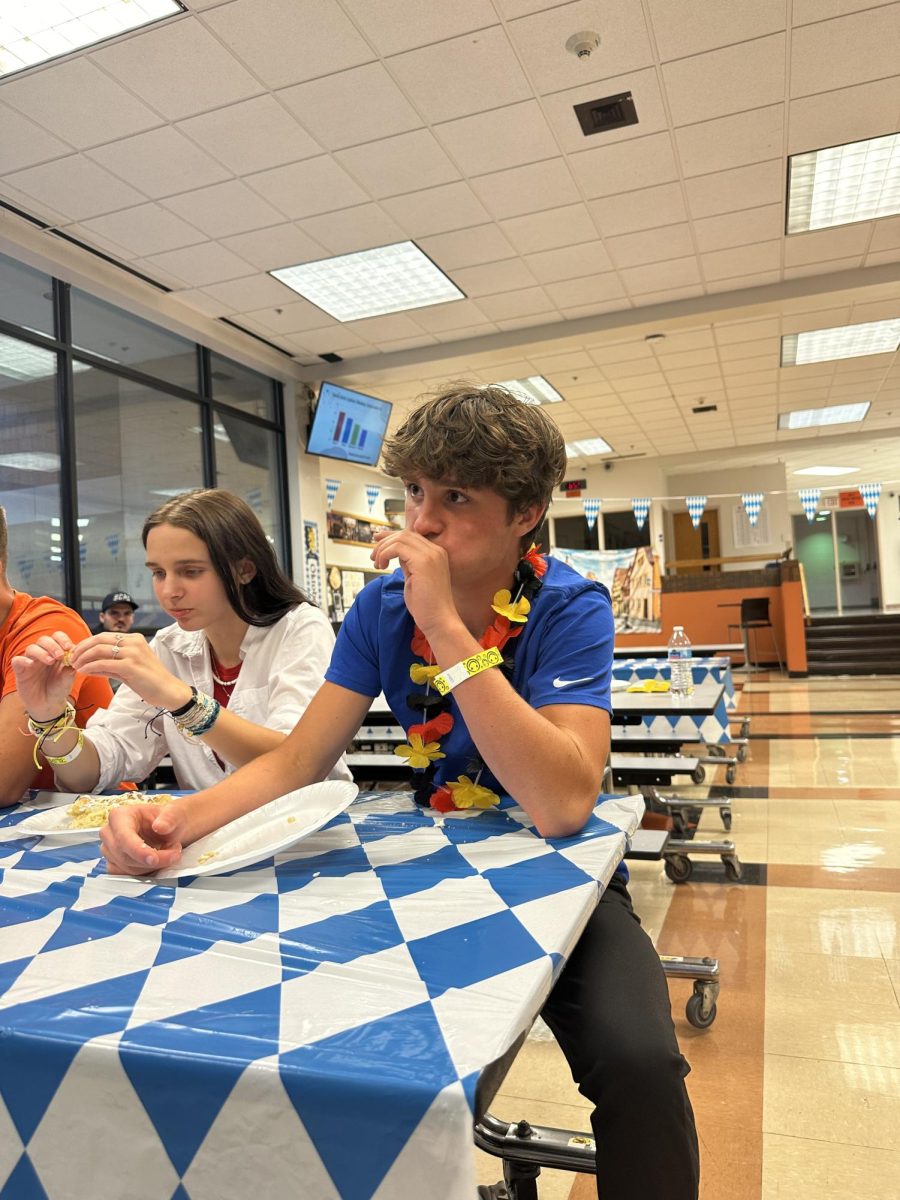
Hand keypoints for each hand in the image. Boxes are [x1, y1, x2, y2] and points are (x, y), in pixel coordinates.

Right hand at [10, 632, 76, 720]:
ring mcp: (30, 661)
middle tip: (60, 655)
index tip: (69, 647)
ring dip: (41, 652)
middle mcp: (42, 654)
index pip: (57, 637)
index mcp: (55, 652)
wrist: (48, 705)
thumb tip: (75, 659)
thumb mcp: (68, 680)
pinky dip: (23, 660)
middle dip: (53, 645)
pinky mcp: (20, 670)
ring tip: (50, 661)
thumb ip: (71, 669)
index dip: (63, 639)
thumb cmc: (59, 689)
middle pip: (44, 640)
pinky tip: (30, 664)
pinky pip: (17, 660)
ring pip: (31, 648)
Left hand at [69, 633, 190, 710]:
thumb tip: (88, 664)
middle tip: (72, 658)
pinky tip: (83, 671)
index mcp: (134, 639)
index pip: (104, 636)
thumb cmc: (150, 680)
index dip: (87, 643)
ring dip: (84, 657)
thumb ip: (109, 664)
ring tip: (76, 666)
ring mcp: (133, 653)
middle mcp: (134, 642)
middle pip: (100, 639)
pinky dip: (91, 667)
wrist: (168, 690)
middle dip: (82, 648)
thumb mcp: (128, 668)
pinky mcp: (131, 666)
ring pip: (100, 650)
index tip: (76, 652)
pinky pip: (105, 663)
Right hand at [100, 801, 188, 874]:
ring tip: (169, 854)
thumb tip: (160, 826)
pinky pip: (126, 875)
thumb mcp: (174, 813)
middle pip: (124, 856)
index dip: (138, 851)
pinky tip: (157, 862)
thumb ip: (169, 818)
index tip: (154, 859)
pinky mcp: (113, 863)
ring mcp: (109, 849)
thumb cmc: (167, 819)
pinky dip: (145, 873)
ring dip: (151, 867)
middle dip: (152, 860)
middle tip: (174, 854)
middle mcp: (110, 832)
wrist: (168, 829)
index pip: (123, 837)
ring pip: (127, 868)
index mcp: (120, 815)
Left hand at [370, 529, 458, 637]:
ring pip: (400, 538)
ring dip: (383, 549)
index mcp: (436, 554)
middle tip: (373, 558)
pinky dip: (385, 554)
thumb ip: (408, 563)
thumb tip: (394, 553)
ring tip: (377, 565)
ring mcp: (432, 554)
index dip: (391, 536)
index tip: (376, 540)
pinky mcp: (424, 562)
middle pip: (404, 534)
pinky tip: (382, 567)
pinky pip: (397, 547)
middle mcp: (436, 551)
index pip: (411, 536)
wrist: (439, 621)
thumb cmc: (426, 606)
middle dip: (384, 543)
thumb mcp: (414, 578)